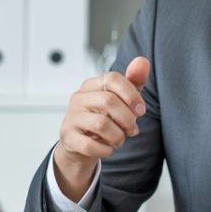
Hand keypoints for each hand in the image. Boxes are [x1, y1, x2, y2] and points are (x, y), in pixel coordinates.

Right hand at [53, 56, 149, 201]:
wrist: (79, 144)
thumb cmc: (102, 118)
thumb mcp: (120, 99)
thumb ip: (133, 81)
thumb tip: (143, 61)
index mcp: (91, 85)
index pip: (113, 78)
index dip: (131, 94)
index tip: (141, 110)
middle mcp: (78, 98)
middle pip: (109, 101)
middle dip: (127, 119)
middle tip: (132, 129)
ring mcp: (71, 117)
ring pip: (101, 124)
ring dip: (118, 136)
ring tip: (119, 139)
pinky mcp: (68, 137)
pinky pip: (90, 145)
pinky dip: (105, 150)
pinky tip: (107, 148)